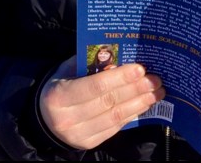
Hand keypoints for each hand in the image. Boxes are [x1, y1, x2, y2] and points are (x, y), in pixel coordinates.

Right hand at [38, 56, 164, 149]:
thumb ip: (89, 64)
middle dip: (135, 89)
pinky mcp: (89, 143)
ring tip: (156, 92)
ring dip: (139, 103)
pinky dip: (132, 114)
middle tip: (155, 80)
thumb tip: (117, 58)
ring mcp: (78, 134)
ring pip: (115, 117)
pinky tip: (144, 104)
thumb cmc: (60, 86)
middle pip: (109, 102)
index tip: (140, 69)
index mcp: (59, 96)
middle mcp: (68, 118)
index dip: (120, 78)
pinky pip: (115, 128)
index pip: (95, 86)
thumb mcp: (67, 69)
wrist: (44, 116)